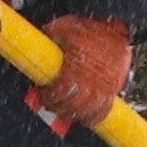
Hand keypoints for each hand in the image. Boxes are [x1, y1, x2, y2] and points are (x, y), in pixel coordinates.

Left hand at [37, 14, 135, 128]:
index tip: (44, 94)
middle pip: (74, 105)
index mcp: (78, 65)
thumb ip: (48, 39)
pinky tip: (86, 119)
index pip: (62, 90)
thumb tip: (31, 45)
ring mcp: (105, 85)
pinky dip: (95, 117)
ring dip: (75, 115)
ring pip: (89, 111)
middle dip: (60, 108)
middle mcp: (93, 79)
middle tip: (52, 105)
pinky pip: (105, 110)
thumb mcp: (62, 28)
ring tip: (66, 112)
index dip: (51, 97)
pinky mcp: (114, 88)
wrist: (115, 27)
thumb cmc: (88, 27)